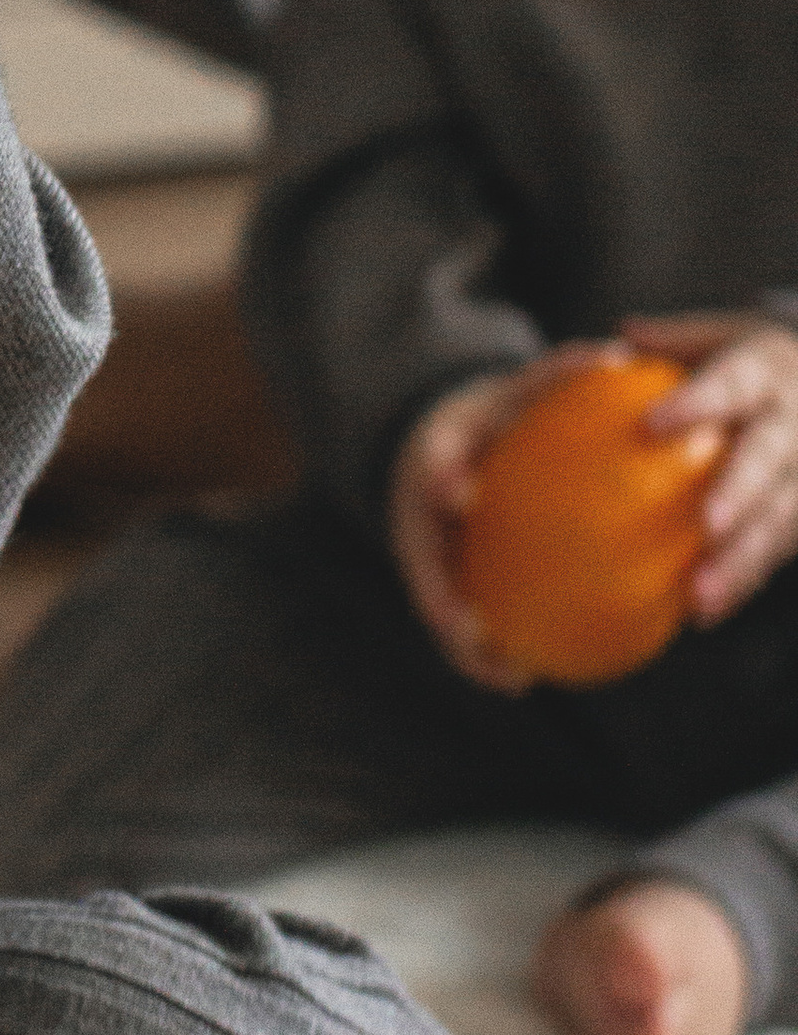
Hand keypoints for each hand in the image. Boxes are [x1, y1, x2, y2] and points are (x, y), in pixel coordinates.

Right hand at [388, 345, 621, 689]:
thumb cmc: (491, 418)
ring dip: (462, 644)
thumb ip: (557, 374)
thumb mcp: (514, 389)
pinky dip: (481, 654)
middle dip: (438, 596)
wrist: (433, 448)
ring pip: (432, 604)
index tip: (460, 495)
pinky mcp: (430, 580)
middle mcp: (414, 508)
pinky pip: (455, 621)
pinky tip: (523, 679)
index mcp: (432, 455)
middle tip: (469, 629)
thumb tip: (621, 355)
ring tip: (507, 677)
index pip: (431, 463)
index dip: (440, 479)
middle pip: (416, 557)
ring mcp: (417, 549)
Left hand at [626, 312, 797, 621]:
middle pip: (769, 457)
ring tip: (701, 596)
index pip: (733, 383)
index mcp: (767, 369)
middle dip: (741, 492)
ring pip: (782, 517)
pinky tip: (705, 611)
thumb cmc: (752, 363)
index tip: (654, 424)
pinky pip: (782, 551)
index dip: (699, 403)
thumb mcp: (721, 336)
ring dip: (744, 559)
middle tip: (706, 524)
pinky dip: (745, 582)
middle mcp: (796, 420)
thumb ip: (671, 341)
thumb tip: (611, 343)